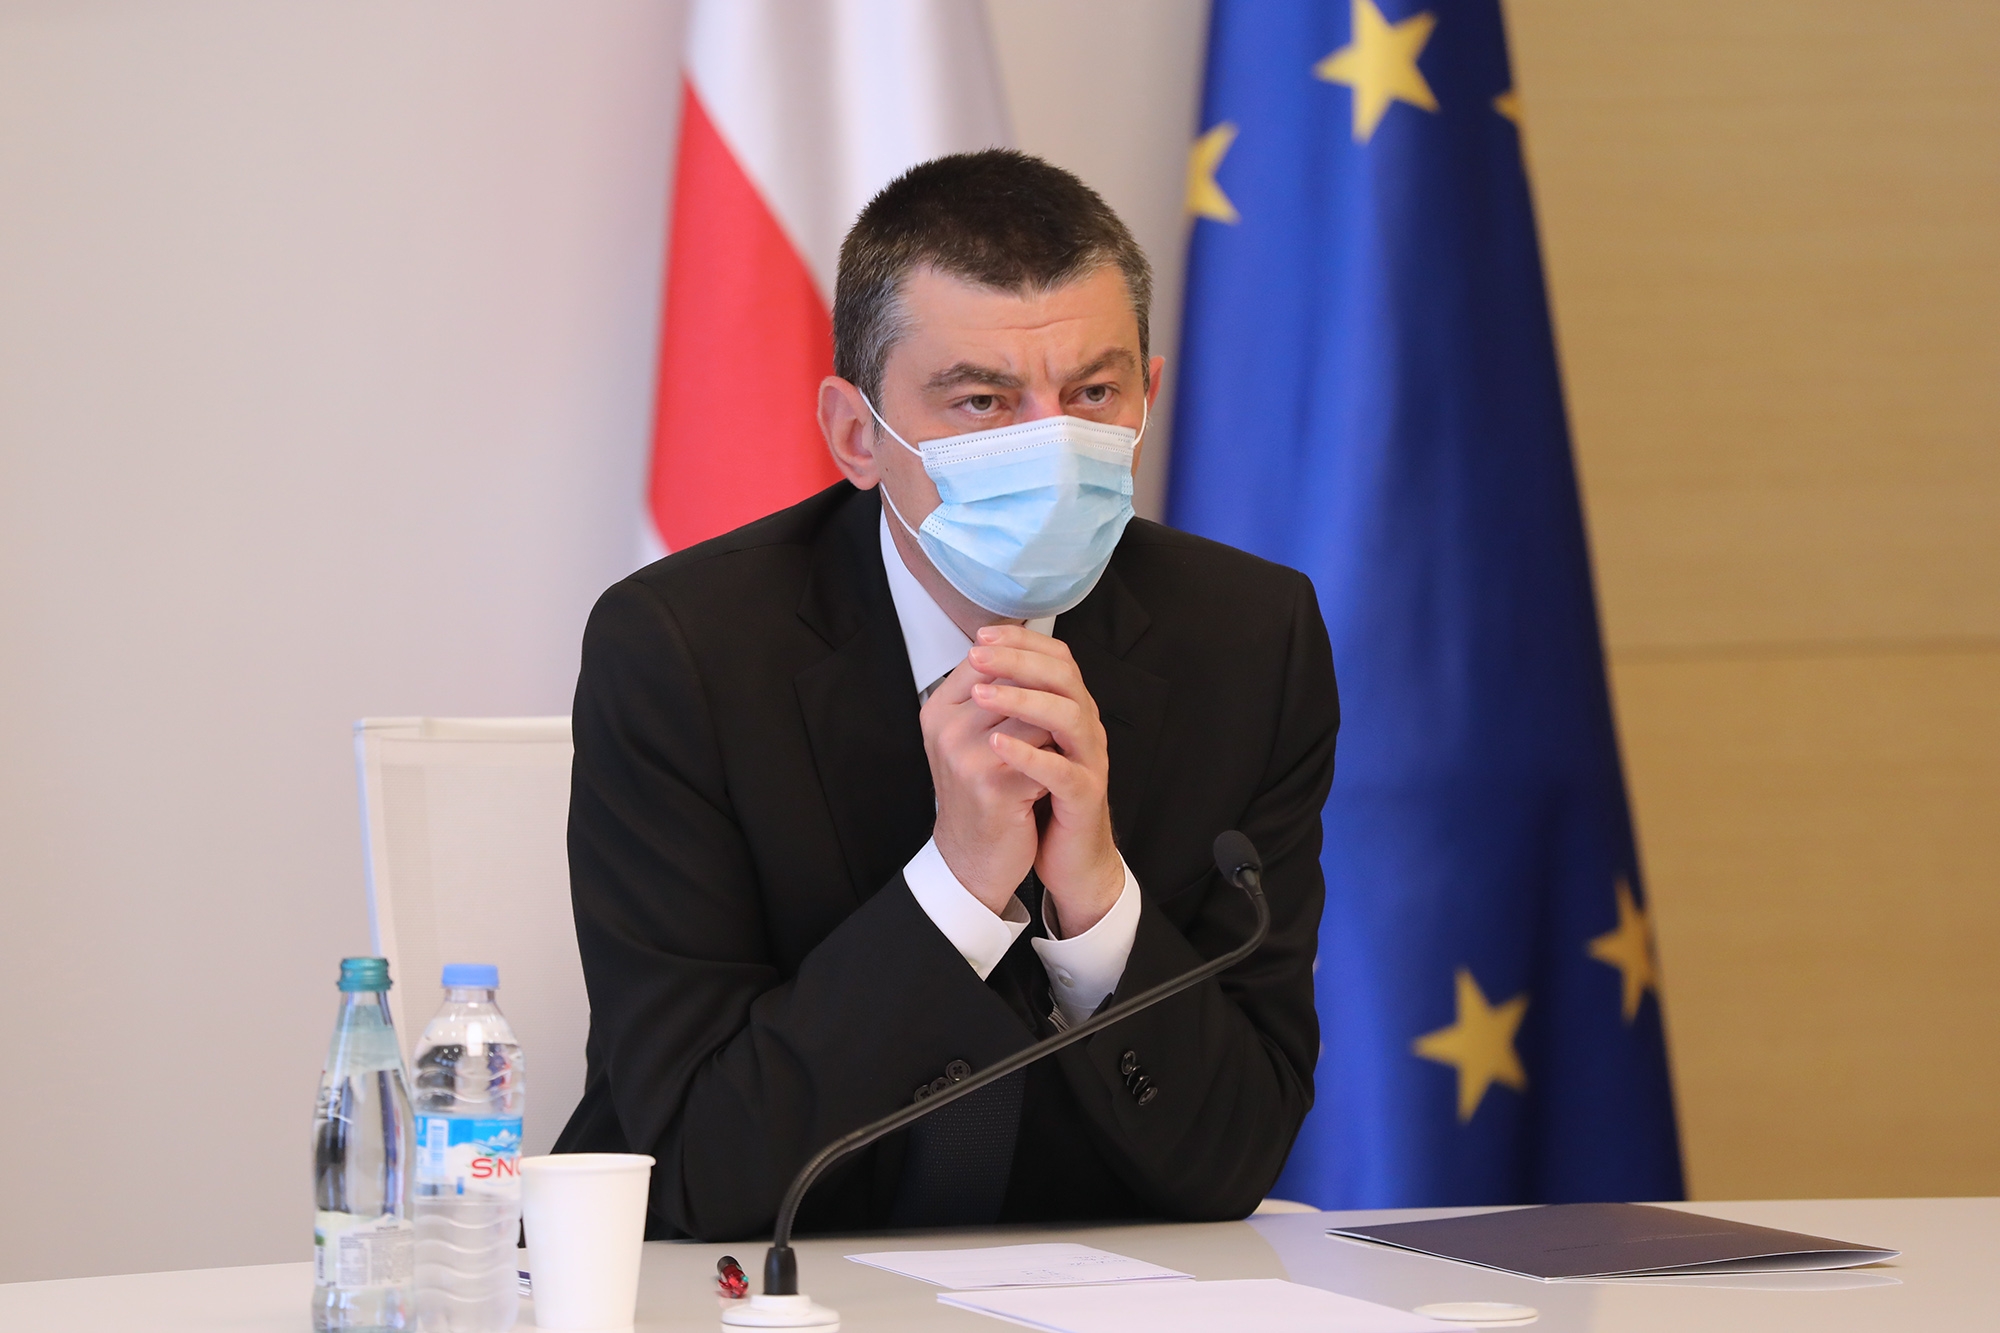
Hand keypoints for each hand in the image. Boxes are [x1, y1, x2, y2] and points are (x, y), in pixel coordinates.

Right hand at [920, 655, 1052, 914]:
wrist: (972, 858)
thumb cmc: (979, 793)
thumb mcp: (970, 739)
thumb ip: (990, 695)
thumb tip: (1027, 645)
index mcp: (937, 711)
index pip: (985, 659)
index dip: (1023, 658)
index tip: (1048, 669)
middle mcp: (946, 730)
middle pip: (1013, 682)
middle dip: (1046, 690)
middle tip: (1069, 700)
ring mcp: (968, 757)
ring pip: (1036, 714)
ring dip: (1058, 724)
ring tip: (1062, 739)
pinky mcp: (996, 786)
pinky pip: (1045, 754)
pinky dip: (1059, 758)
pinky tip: (1061, 767)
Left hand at [966, 625, 1122, 936]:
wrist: (1068, 858)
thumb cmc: (1040, 797)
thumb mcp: (1023, 745)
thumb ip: (1011, 709)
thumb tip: (976, 666)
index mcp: (1070, 709)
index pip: (1055, 658)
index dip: (1020, 642)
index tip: (980, 637)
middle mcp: (1085, 727)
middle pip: (1064, 676)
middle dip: (1018, 660)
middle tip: (978, 655)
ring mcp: (1089, 761)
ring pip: (1069, 715)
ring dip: (1024, 699)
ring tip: (983, 693)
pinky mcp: (1085, 796)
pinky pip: (1062, 770)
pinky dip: (1029, 754)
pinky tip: (997, 743)